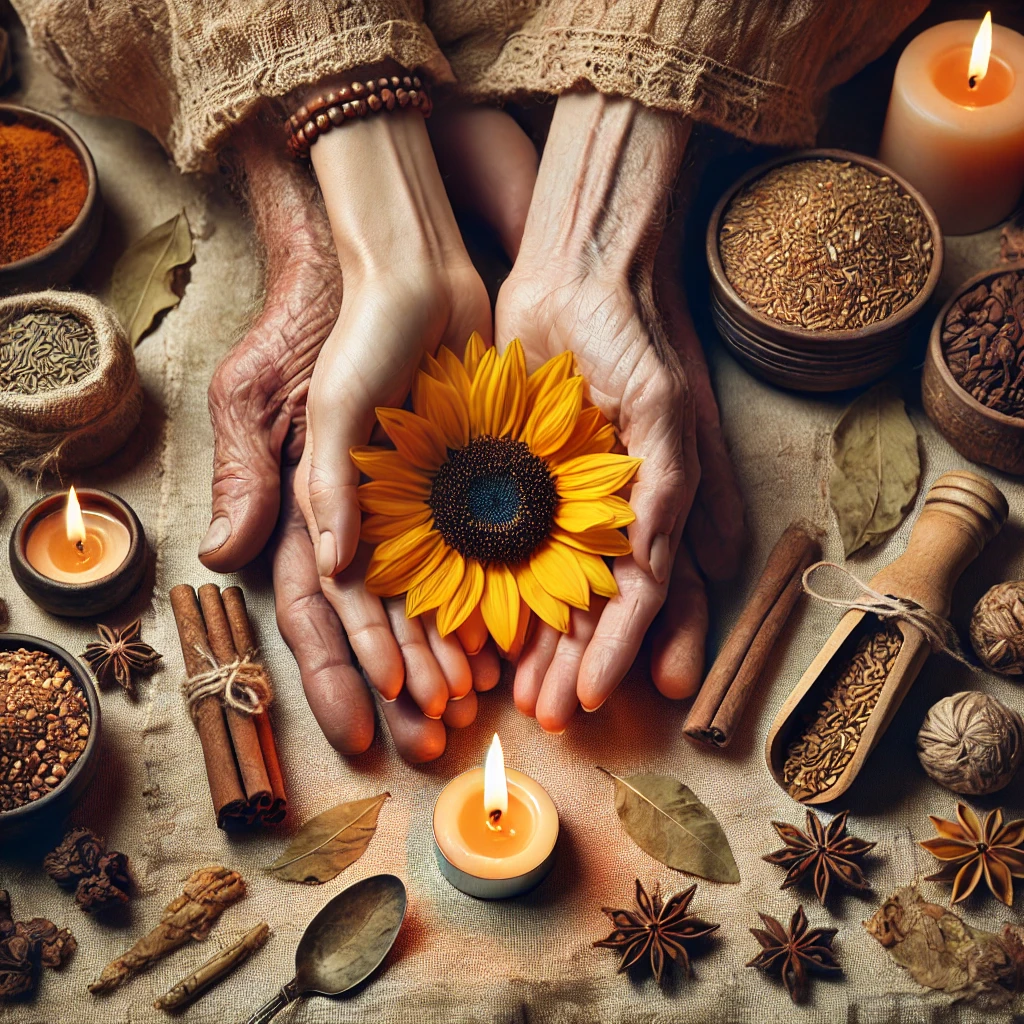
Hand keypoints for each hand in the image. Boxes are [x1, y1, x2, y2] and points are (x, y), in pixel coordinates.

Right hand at [293, 89, 532, 725]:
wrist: (409, 268)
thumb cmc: (334, 327)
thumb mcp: (289, 395)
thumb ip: (286, 478)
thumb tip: (269, 561)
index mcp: (311, 507)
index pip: (320, 607)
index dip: (340, 667)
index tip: (368, 724)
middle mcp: (363, 519)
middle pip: (379, 621)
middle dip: (401, 681)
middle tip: (433, 737)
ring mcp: (415, 506)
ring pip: (431, 599)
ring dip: (447, 655)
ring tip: (473, 705)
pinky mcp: (465, 483)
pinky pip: (478, 555)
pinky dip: (491, 598)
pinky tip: (513, 642)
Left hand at [495, 92, 742, 731]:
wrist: (576, 271)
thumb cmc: (633, 336)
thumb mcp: (665, 411)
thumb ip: (670, 491)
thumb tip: (661, 569)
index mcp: (661, 506)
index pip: (650, 597)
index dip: (628, 650)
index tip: (595, 696)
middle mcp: (618, 514)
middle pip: (604, 609)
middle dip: (580, 664)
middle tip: (555, 715)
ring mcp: (570, 500)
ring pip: (556, 591)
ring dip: (541, 644)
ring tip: (517, 693)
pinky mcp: (524, 479)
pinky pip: (514, 549)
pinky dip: (504, 592)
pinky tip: (484, 631)